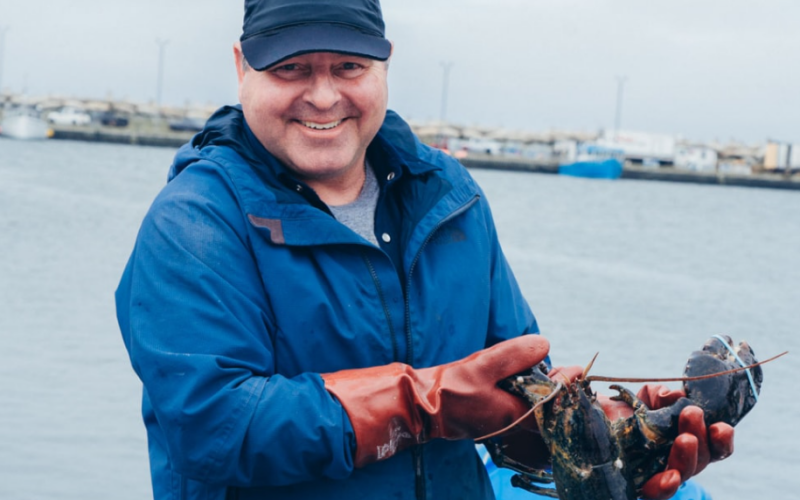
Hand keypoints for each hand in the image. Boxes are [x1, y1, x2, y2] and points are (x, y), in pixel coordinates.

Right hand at [322, 334, 550, 465]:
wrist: (418, 406)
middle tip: (570, 371)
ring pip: (532, 409)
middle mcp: (511, 424)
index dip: (567, 387)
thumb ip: (513, 355)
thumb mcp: (482, 367)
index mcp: (514, 415)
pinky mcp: (490, 416)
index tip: (577, 368)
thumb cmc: (449, 389)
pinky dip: (527, 394)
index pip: (552, 405)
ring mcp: (500, 422)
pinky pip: (518, 407)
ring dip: (543, 392)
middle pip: (545, 411)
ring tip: (553, 373)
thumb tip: (544, 343)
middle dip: (559, 391)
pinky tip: (527, 380)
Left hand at [598, 384, 734, 499]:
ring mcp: (657, 474)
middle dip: (702, 435)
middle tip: (693, 413)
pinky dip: (665, 486)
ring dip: (688, 456)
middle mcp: (674, 459)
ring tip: (686, 439)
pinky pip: (655, 492)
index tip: (722, 425)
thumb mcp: (639, 397)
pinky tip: (671, 477)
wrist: (582, 421)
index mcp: (682, 438)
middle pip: (701, 458)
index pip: (712, 445)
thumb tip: (672, 394)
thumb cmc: (616, 410)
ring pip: (683, 473)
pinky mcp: (637, 485)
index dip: (722, 440)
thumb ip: (657, 394)